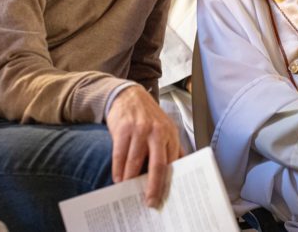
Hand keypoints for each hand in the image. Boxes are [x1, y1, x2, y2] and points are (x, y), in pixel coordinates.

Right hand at [107, 85, 182, 207]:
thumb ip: (172, 148)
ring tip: (128, 190)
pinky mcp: (123, 128)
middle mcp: (157, 132)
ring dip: (131, 179)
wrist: (130, 96)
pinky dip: (118, 169)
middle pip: (158, 164)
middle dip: (154, 186)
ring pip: (135, 161)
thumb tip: (180, 172)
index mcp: (170, 134)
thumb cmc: (149, 117)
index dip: (168, 182)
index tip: (164, 197)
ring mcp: (140, 129)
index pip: (172, 162)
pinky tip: (118, 178)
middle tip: (150, 201)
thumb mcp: (165, 128)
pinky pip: (120, 154)